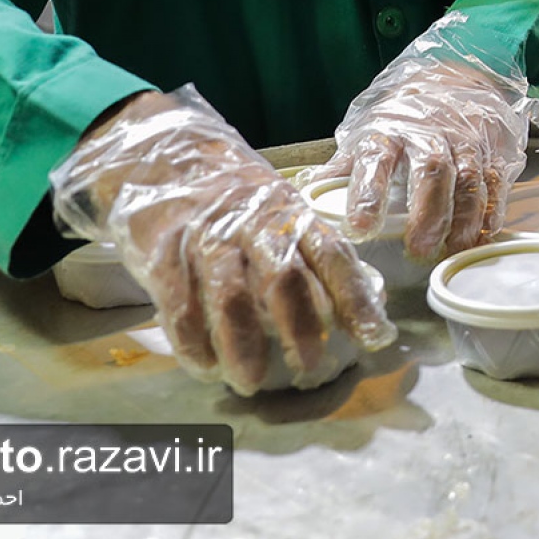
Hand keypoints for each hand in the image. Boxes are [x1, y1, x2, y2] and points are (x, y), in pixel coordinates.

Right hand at [51, 87, 394, 395]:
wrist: (162, 157)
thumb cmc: (234, 196)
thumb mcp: (279, 209)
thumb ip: (311, 250)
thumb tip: (361, 298)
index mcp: (290, 213)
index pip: (331, 255)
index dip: (355, 297)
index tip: (376, 335)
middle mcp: (251, 223)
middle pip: (282, 276)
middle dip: (300, 325)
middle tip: (310, 366)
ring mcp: (206, 238)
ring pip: (230, 295)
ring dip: (243, 343)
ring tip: (252, 381)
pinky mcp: (164, 254)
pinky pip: (180, 303)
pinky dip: (193, 340)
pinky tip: (206, 368)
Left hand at [309, 15, 538, 263]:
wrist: (451, 81)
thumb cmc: (400, 120)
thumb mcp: (367, 134)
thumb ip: (343, 168)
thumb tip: (307, 195)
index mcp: (389, 131)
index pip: (377, 160)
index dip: (368, 194)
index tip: (360, 228)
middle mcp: (429, 134)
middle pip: (432, 170)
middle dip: (428, 211)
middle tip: (419, 247)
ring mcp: (464, 142)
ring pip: (469, 178)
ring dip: (464, 217)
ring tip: (453, 248)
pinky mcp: (490, 151)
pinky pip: (495, 182)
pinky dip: (491, 212)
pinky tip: (481, 237)